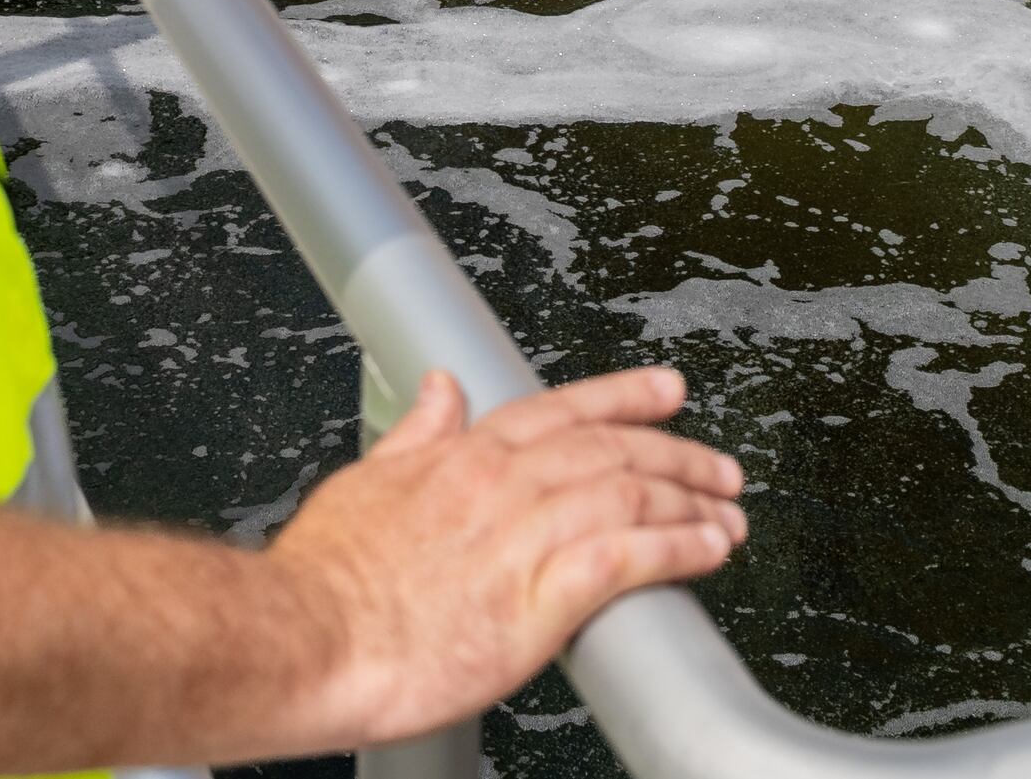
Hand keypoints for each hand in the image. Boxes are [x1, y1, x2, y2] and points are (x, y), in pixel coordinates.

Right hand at [266, 368, 746, 748]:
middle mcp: (501, 485)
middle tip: (720, 467)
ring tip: (728, 515)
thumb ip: (414, 435)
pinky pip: (625, 559)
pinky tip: (706, 551)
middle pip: (612, 450)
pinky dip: (674, 549)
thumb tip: (439, 391)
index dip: (624, 397)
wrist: (302, 639)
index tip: (668, 393)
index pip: (562, 409)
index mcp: (462, 456)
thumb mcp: (365, 482)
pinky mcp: (536, 600)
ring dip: (690, 501)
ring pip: (630, 495)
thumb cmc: (322, 580)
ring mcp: (522, 538)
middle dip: (677, 453)